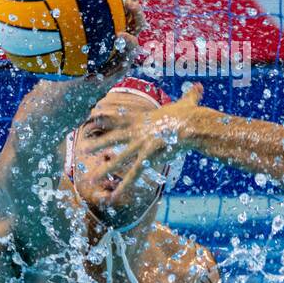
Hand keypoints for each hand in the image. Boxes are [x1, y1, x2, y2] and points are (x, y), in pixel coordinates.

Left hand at [83, 82, 205, 192]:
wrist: (190, 124)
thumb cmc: (190, 114)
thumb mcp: (188, 101)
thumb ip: (191, 94)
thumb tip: (199, 86)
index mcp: (143, 118)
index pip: (120, 118)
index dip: (107, 117)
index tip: (93, 118)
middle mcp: (137, 131)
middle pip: (113, 138)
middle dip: (98, 143)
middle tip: (83, 146)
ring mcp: (140, 144)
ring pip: (118, 159)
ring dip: (105, 169)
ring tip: (92, 178)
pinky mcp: (147, 156)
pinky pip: (134, 174)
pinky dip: (124, 186)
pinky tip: (115, 196)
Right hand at [90, 0, 147, 83]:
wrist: (94, 76)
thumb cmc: (90, 80)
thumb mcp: (91, 82)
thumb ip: (93, 79)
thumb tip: (91, 79)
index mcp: (124, 55)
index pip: (132, 46)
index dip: (129, 41)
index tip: (120, 36)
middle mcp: (127, 41)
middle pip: (138, 25)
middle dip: (136, 14)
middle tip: (129, 4)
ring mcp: (124, 29)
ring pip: (132, 12)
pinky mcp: (118, 21)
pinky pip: (121, 5)